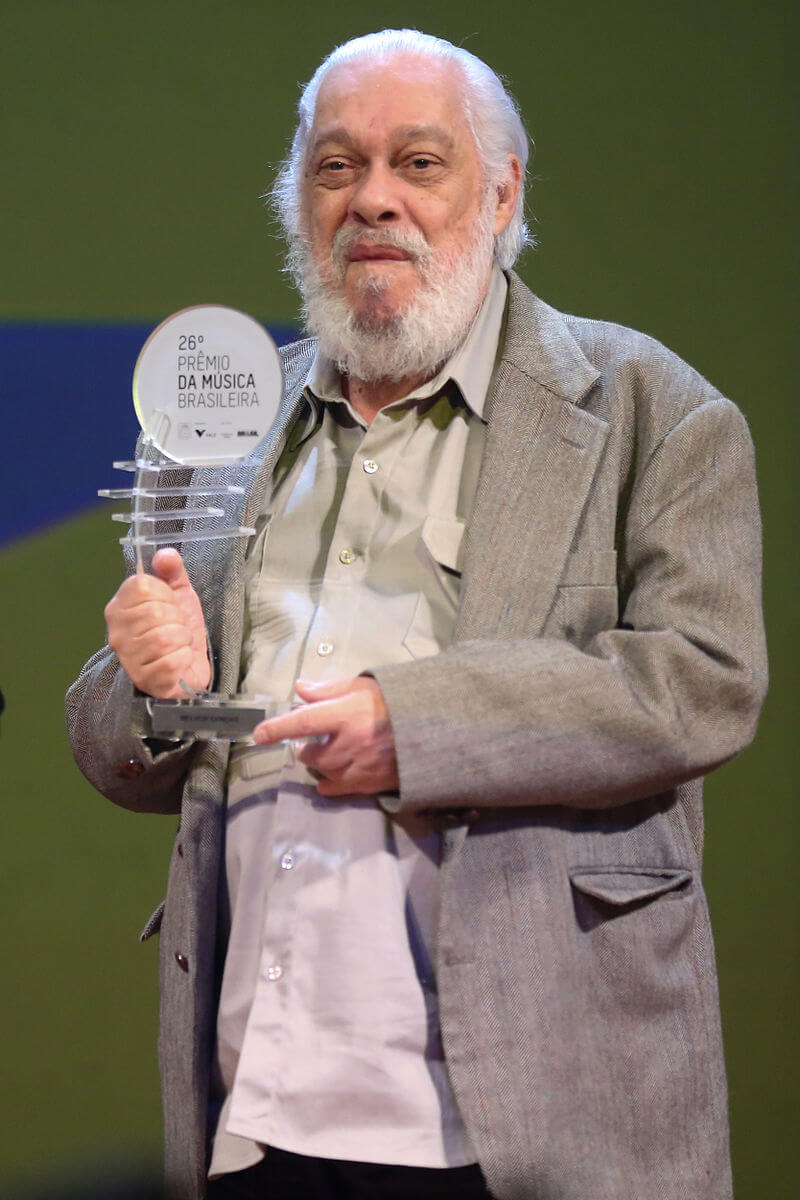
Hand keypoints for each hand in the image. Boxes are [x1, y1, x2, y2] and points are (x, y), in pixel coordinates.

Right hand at [104, 548, 210, 697]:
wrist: (189, 668)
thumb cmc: (178, 630)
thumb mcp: (179, 594)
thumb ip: (172, 571)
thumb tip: (165, 555)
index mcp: (120, 607)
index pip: (141, 585)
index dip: (164, 592)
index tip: (168, 603)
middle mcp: (117, 632)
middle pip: (155, 612)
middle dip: (177, 618)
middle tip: (176, 627)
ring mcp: (128, 658)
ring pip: (164, 638)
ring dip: (182, 639)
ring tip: (178, 643)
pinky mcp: (144, 680)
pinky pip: (171, 661)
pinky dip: (184, 658)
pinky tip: (179, 661)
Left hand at [253, 677, 398, 797]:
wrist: (435, 730)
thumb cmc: (398, 702)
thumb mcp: (365, 686)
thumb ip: (329, 690)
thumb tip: (300, 688)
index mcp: (347, 714)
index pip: (303, 722)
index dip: (278, 728)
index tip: (258, 734)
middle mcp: (349, 744)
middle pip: (309, 754)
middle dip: (309, 746)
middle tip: (320, 737)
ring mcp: (358, 768)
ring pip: (321, 772)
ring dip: (320, 763)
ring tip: (335, 751)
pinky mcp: (367, 785)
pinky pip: (333, 790)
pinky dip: (329, 782)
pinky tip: (337, 772)